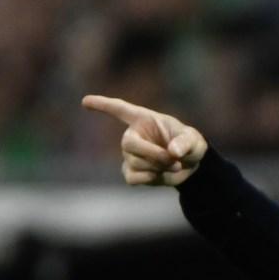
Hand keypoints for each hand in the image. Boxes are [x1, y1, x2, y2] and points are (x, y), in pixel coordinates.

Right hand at [82, 95, 207, 185]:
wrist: (191, 166)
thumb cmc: (190, 145)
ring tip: (175, 165)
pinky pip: (132, 178)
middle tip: (174, 160)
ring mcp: (130, 155)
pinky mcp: (132, 172)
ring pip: (134, 162)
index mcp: (144, 120)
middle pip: (128, 144)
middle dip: (152, 154)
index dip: (103, 105)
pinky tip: (158, 175)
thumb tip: (172, 152)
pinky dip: (147, 178)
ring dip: (157, 167)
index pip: (120, 109)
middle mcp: (133, 135)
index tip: (85, 101)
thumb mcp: (193, 140)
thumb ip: (185, 143)